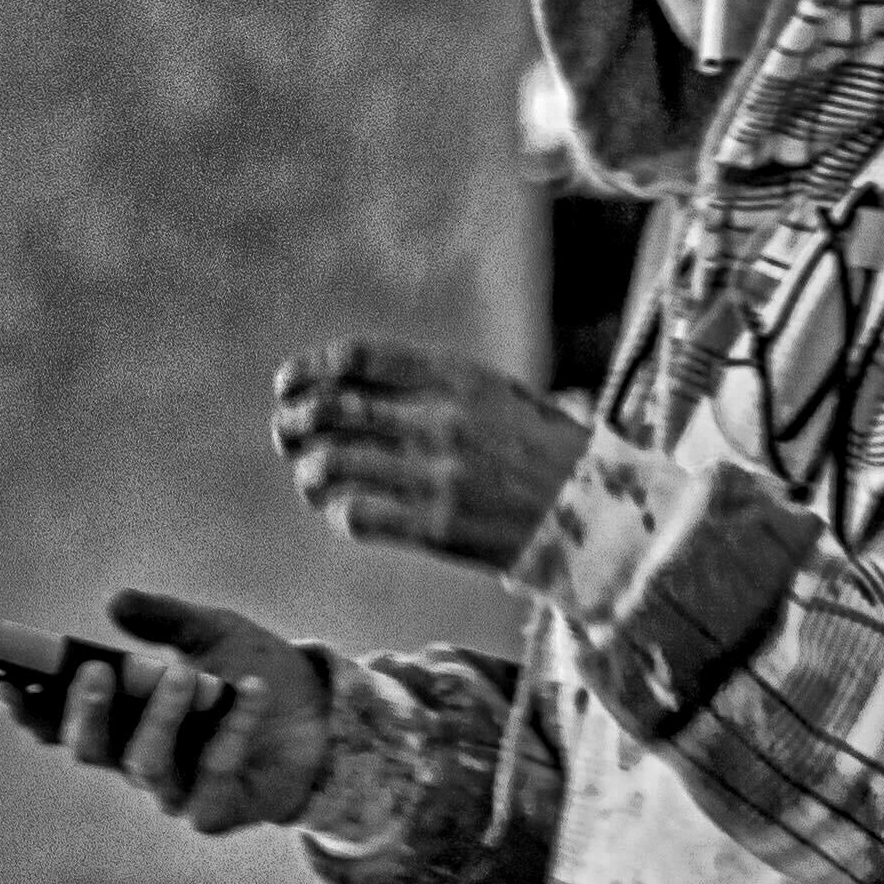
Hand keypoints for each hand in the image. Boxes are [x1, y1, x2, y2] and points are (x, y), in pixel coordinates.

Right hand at [2, 589, 328, 835]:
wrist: (327, 717)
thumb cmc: (259, 675)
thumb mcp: (213, 632)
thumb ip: (165, 619)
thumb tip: (116, 602)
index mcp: (124, 721)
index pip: (59, 722)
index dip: (27, 707)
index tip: (1, 678)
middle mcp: (141, 760)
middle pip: (90, 750)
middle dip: (85, 713)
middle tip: (95, 672)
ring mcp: (177, 792)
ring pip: (146, 765)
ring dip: (160, 716)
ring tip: (180, 675)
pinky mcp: (218, 811)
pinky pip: (211, 778)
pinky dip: (230, 733)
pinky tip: (249, 695)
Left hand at [271, 341, 589, 569]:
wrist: (596, 512)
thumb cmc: (543, 452)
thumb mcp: (497, 396)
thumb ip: (434, 386)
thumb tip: (353, 386)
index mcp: (456, 377)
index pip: (357, 358)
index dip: (310, 370)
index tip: (289, 384)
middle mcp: (442, 419)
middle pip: (332, 409)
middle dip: (294, 423)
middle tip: (287, 436)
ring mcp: (437, 474)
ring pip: (332, 465)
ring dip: (310, 473)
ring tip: (313, 481)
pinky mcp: (437, 525)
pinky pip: (358, 515)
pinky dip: (339, 514)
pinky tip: (348, 514)